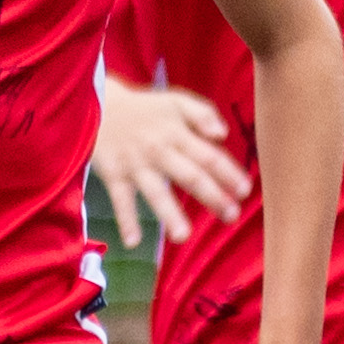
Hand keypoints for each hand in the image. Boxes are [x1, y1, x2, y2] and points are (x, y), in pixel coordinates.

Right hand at [88, 77, 247, 249]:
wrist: (98, 105)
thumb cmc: (144, 108)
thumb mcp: (175, 101)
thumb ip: (202, 113)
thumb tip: (223, 134)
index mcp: (177, 133)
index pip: (208, 156)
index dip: (228, 173)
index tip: (245, 191)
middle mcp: (159, 151)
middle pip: (189, 176)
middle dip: (212, 197)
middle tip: (230, 216)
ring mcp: (136, 165)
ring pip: (155, 192)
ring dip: (169, 214)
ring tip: (183, 236)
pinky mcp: (113, 174)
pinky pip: (121, 200)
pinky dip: (126, 220)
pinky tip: (133, 241)